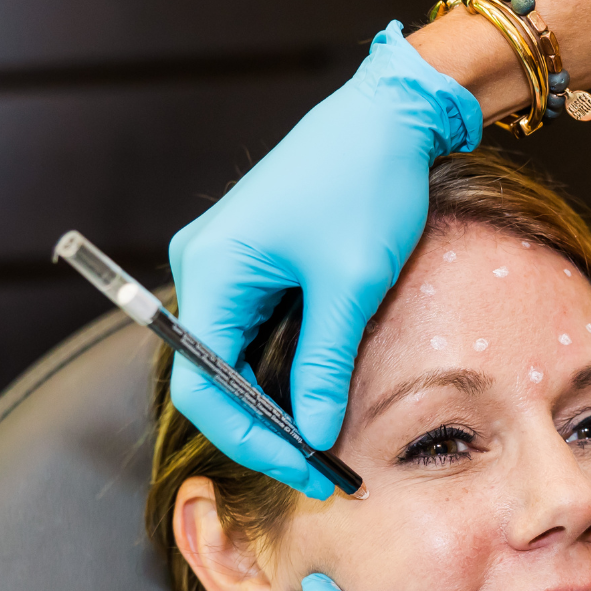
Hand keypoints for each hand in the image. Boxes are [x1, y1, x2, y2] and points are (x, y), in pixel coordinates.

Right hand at [168, 22, 480, 497]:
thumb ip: (325, 366)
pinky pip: (251, 339)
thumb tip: (314, 434)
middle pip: (212, 381)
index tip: (305, 470)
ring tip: (318, 448)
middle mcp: (205, 272)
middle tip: (318, 470)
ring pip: (232, 365)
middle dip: (262, 432)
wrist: (385, 120)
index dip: (252, 440)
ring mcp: (225, 269)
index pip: (206, 386)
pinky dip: (277, 378)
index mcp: (213, 272)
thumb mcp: (350, 287)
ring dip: (270, 410)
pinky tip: (310, 404)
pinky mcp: (253, 269)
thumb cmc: (365, 185)